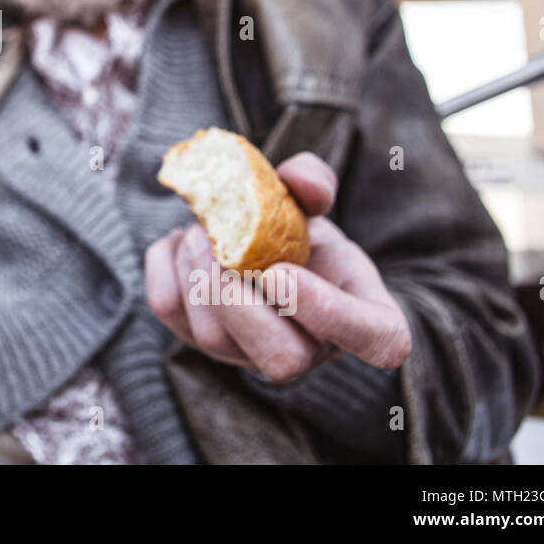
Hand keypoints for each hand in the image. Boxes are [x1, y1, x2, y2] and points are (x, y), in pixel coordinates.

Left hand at [144, 151, 411, 382]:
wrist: (245, 241)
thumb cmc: (296, 230)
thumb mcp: (313, 202)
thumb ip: (314, 183)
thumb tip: (303, 184)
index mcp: (361, 318)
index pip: (378, 343)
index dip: (332, 313)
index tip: (283, 271)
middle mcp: (308, 352)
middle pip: (281, 359)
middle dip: (240, 297)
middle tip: (222, 246)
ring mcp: (247, 356)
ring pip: (213, 337)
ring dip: (197, 270)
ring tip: (202, 231)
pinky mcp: (195, 340)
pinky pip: (170, 312)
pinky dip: (166, 265)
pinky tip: (182, 243)